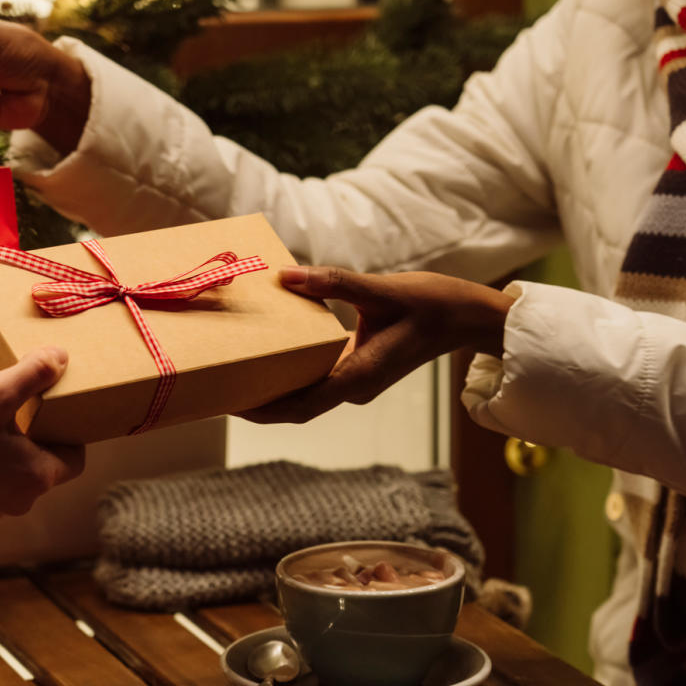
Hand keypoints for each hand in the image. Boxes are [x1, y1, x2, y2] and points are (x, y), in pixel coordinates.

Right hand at [0, 346, 84, 517]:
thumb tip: (60, 357)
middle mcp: (22, 498)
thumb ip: (31, 375)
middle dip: (37, 432)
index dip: (69, 430)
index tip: (56, 408)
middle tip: (24, 405)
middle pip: (45, 461)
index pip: (75, 456)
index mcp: (38, 476)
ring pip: (17, 469)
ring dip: (10, 443)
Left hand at [242, 266, 513, 424]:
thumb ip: (333, 283)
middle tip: (217, 387)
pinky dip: (292, 372)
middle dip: (258, 402)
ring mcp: (357, 380)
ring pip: (306, 394)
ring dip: (273, 388)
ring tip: (234, 371)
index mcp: (358, 376)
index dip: (263, 410)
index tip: (229, 405)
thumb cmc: (432, 304)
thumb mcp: (381, 289)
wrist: (469, 316)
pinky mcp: (359, 368)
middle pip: (296, 406)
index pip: (300, 406)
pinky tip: (271, 353)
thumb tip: (286, 276)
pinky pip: (318, 378)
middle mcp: (354, 386)